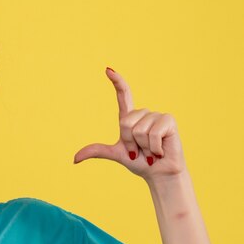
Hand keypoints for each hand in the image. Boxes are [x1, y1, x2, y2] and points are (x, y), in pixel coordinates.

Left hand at [73, 67, 186, 183]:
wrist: (159, 173)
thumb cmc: (140, 162)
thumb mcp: (115, 154)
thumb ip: (97, 151)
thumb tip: (74, 159)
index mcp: (130, 118)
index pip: (123, 96)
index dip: (117, 82)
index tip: (108, 69)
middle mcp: (143, 113)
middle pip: (124, 123)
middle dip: (130, 142)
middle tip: (140, 151)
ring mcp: (157, 115)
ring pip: (138, 130)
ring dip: (143, 147)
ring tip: (151, 151)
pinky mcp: (169, 120)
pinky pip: (152, 133)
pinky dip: (153, 147)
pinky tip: (160, 151)